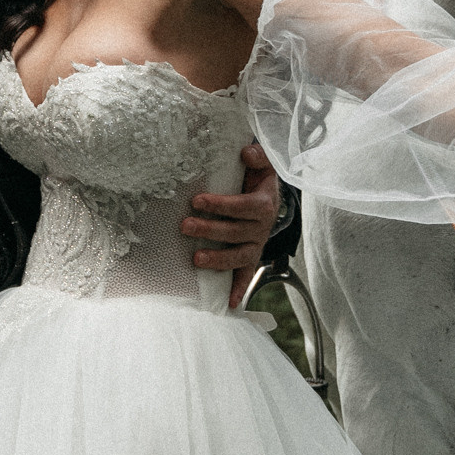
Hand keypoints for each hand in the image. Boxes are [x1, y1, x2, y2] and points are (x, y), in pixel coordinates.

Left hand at [184, 144, 281, 311]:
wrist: (269, 193)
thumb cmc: (257, 176)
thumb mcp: (261, 163)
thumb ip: (257, 156)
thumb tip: (246, 151)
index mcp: (264, 203)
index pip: (243, 206)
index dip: (221, 205)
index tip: (197, 200)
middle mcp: (262, 226)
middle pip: (237, 232)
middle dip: (210, 230)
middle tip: (185, 226)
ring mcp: (257, 244)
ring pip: (239, 255)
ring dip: (219, 260)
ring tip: (196, 259)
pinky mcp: (251, 256)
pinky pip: (247, 274)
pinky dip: (239, 288)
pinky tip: (227, 303)